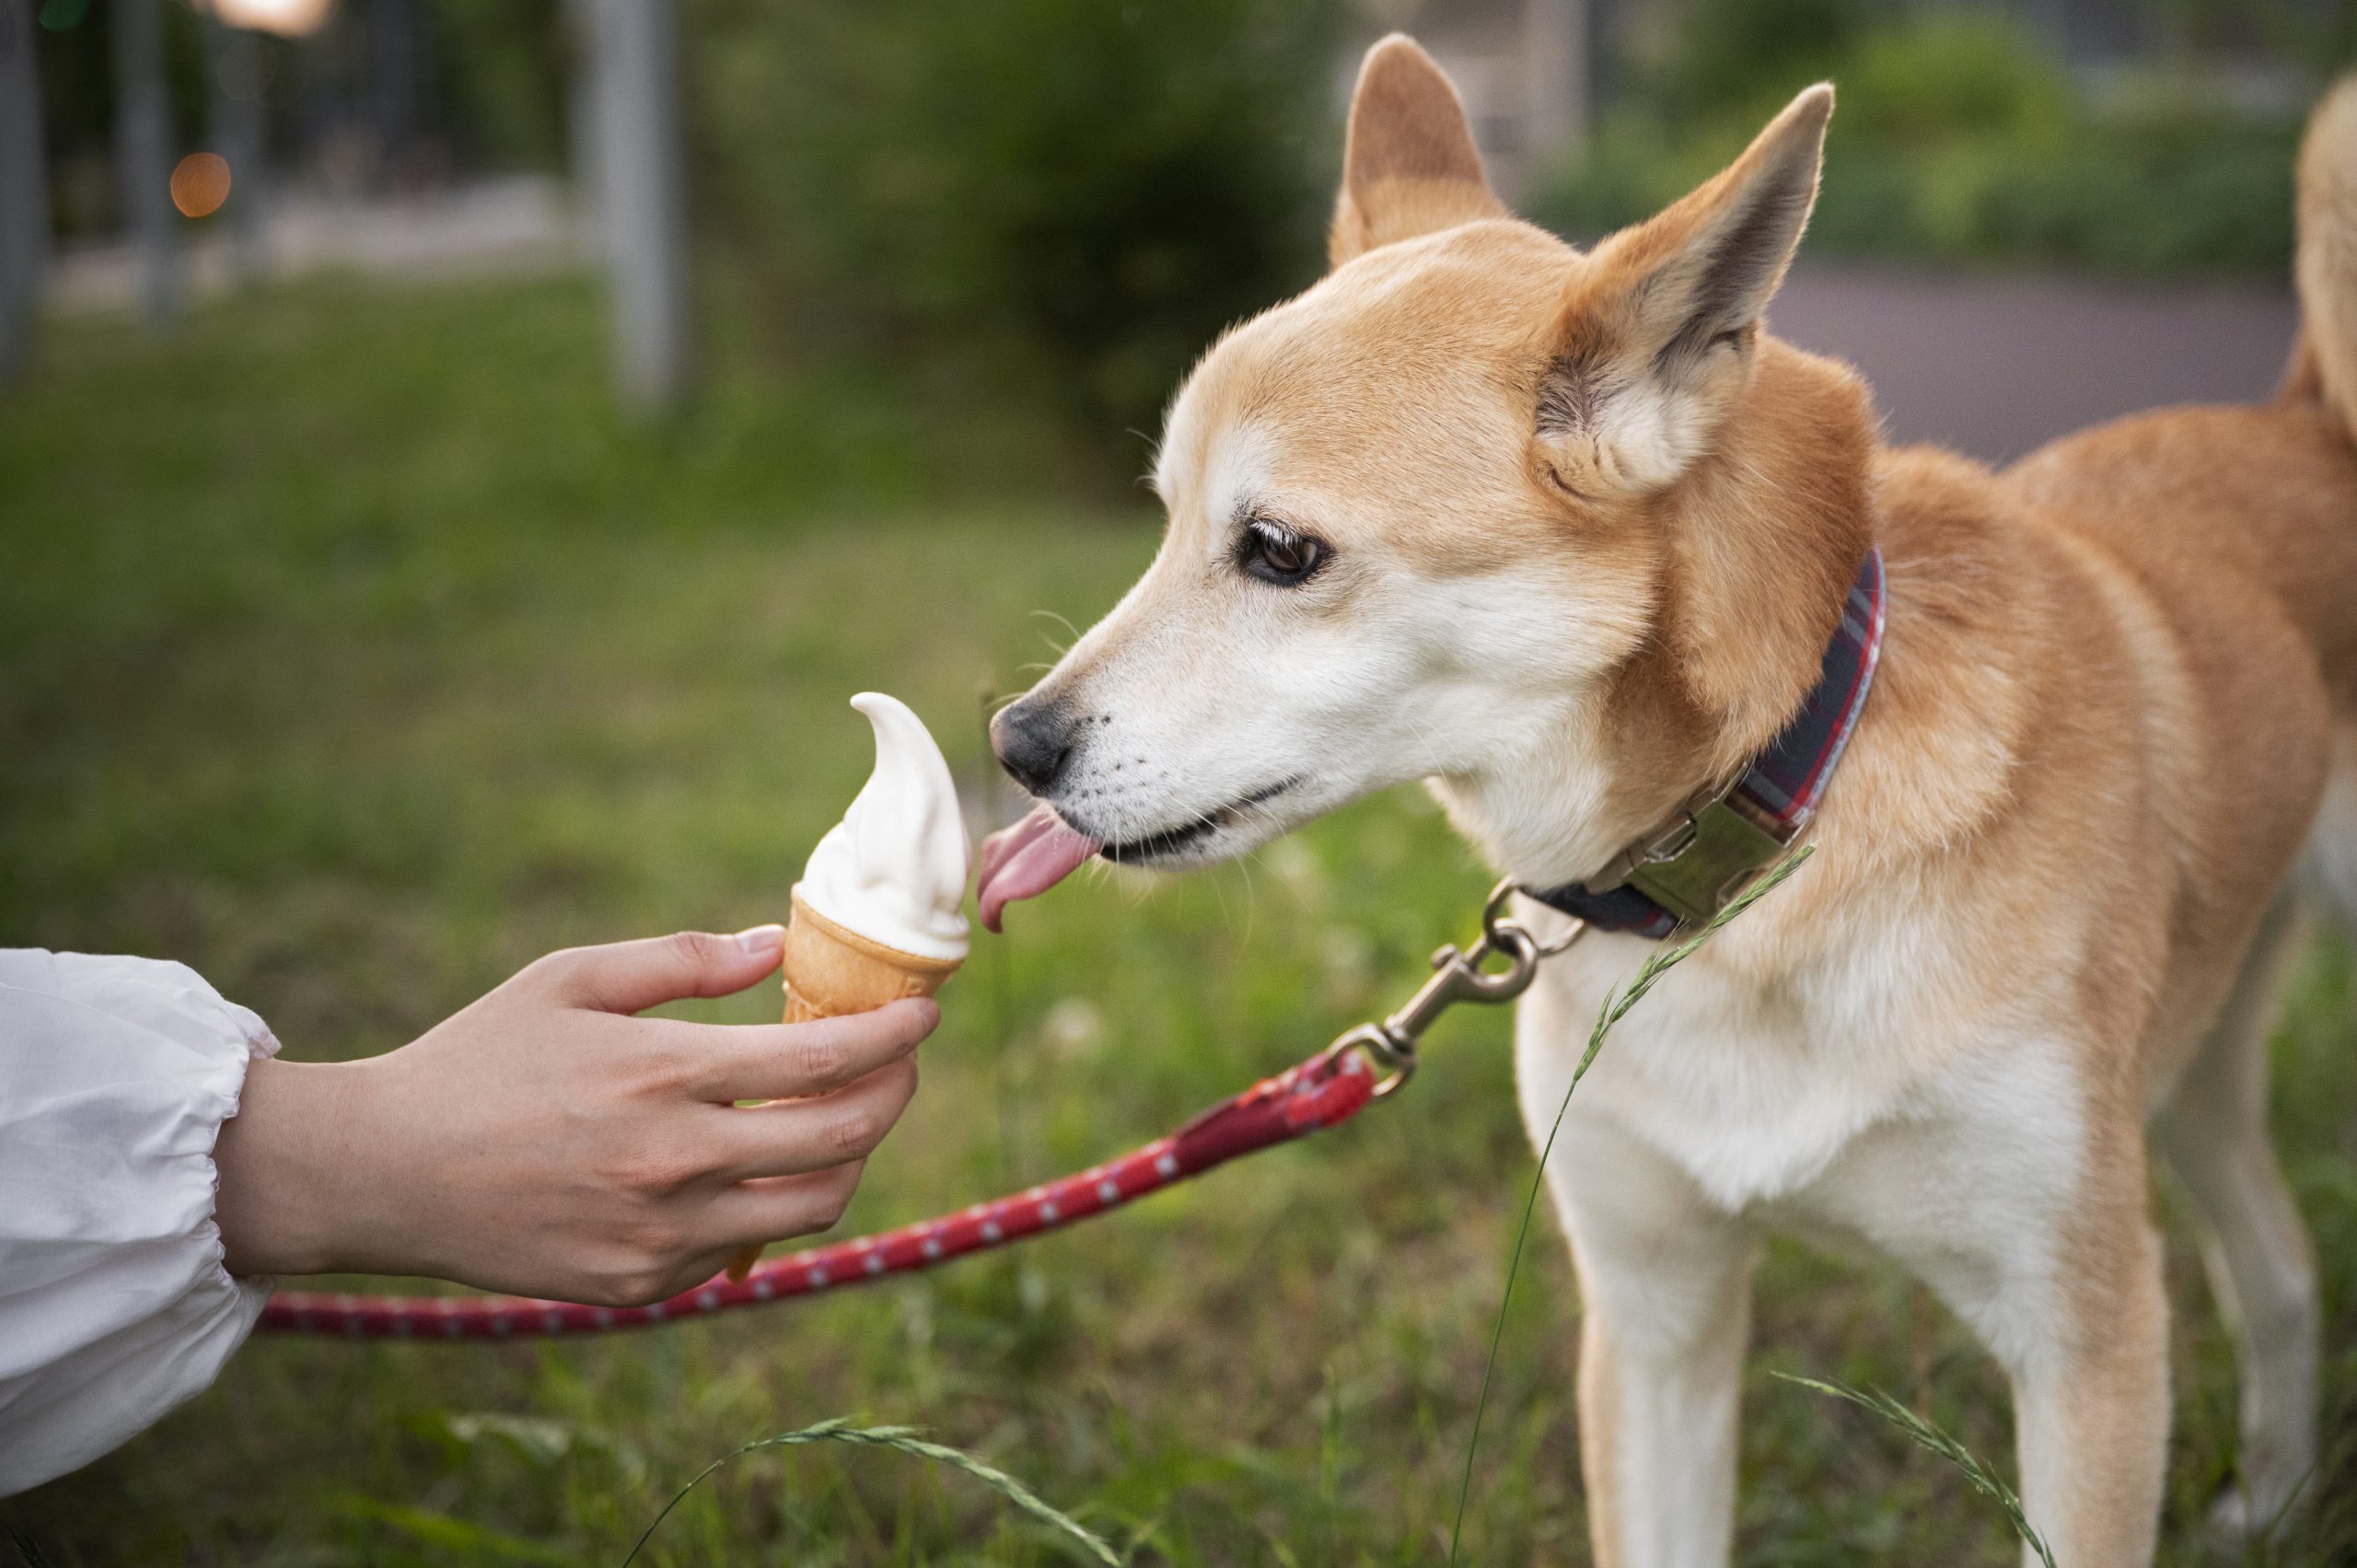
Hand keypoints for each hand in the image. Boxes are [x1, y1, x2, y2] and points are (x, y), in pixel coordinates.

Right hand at [212, 927, 935, 1304]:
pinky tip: (760, 1164)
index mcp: (663, 1075)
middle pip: (844, 1139)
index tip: (924, 1016)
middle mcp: (676, 1163)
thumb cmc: (481, 1058)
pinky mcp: (644, 1286)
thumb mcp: (573, 979)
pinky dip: (775, 1206)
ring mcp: (663, 1236)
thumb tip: (779, 947)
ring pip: (814, 1207)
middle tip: (903, 1066)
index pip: (826, 1061)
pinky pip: (747, 1249)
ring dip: (851, 1158)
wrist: (388, 1173)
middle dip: (895, 1095)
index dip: (894, 1036)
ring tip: (844, 1115)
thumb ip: (684, 960)